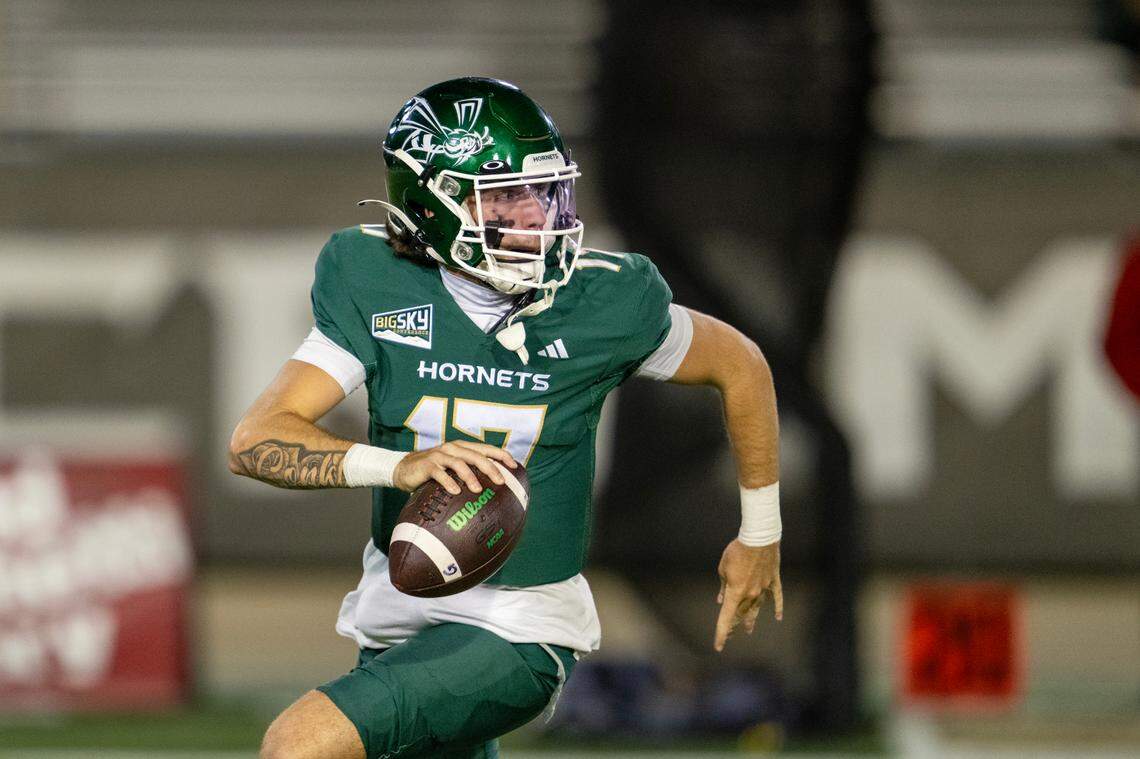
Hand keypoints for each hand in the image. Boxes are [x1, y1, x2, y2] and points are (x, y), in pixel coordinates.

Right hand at [392, 441, 516, 494]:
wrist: (403, 470)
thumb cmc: (433, 472)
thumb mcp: (452, 470)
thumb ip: (468, 474)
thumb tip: (491, 489)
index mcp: (462, 448)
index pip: (486, 448)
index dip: (501, 455)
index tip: (514, 466)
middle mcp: (453, 448)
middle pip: (476, 455)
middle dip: (491, 467)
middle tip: (501, 481)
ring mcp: (439, 455)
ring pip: (459, 462)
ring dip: (470, 476)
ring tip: (478, 489)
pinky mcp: (427, 465)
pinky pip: (440, 473)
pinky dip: (448, 482)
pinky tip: (455, 491)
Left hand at [714, 539, 782, 651]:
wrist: (758, 538)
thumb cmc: (737, 551)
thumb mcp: (723, 568)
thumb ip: (723, 586)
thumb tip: (722, 599)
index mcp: (736, 593)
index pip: (726, 618)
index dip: (721, 633)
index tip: (719, 646)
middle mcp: (751, 595)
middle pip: (741, 614)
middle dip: (734, 625)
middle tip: (731, 634)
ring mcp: (764, 589)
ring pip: (757, 608)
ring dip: (751, 619)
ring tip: (749, 629)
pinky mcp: (773, 581)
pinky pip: (776, 597)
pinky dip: (777, 607)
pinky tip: (778, 617)